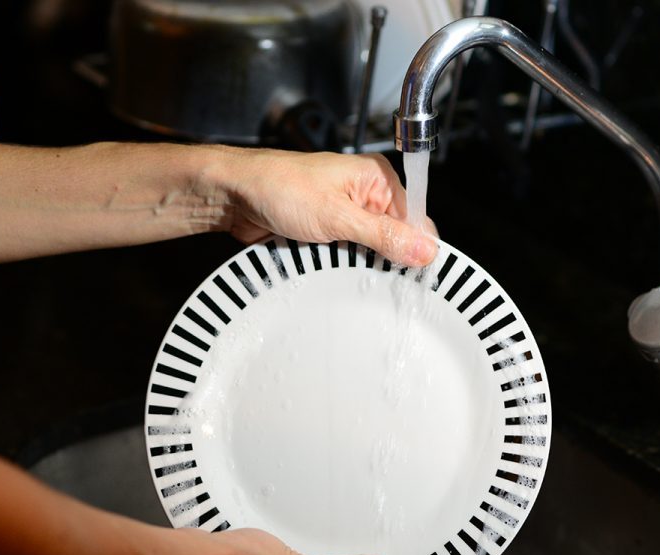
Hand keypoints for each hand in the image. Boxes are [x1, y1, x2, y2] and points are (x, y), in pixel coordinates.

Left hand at [210, 148, 438, 267]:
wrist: (234, 195)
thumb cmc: (278, 187)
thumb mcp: (338, 217)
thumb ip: (384, 236)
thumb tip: (424, 249)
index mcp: (376, 177)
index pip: (416, 216)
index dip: (418, 246)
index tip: (416, 272)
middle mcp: (365, 193)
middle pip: (396, 236)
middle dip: (387, 257)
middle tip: (371, 270)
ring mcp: (347, 213)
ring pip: (372, 249)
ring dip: (361, 262)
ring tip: (342, 261)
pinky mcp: (330, 230)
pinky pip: (349, 254)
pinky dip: (342, 264)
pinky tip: (332, 266)